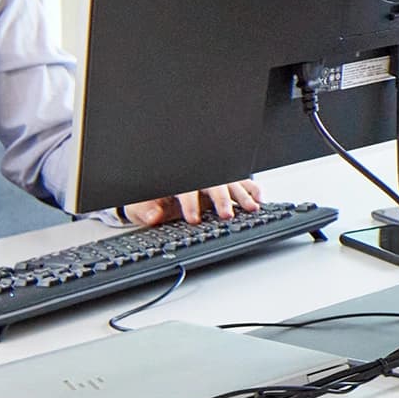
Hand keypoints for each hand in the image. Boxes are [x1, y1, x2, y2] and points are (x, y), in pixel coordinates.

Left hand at [126, 178, 264, 227]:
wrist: (154, 195)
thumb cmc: (148, 200)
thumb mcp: (140, 206)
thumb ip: (146, 211)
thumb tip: (154, 215)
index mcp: (176, 181)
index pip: (186, 189)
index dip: (190, 204)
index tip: (193, 219)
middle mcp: (196, 179)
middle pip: (213, 184)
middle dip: (222, 199)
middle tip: (227, 215)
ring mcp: (210, 181)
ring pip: (229, 183)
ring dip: (242, 195)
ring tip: (252, 208)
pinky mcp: (222, 186)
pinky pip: (240, 183)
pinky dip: (251, 189)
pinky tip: (258, 197)